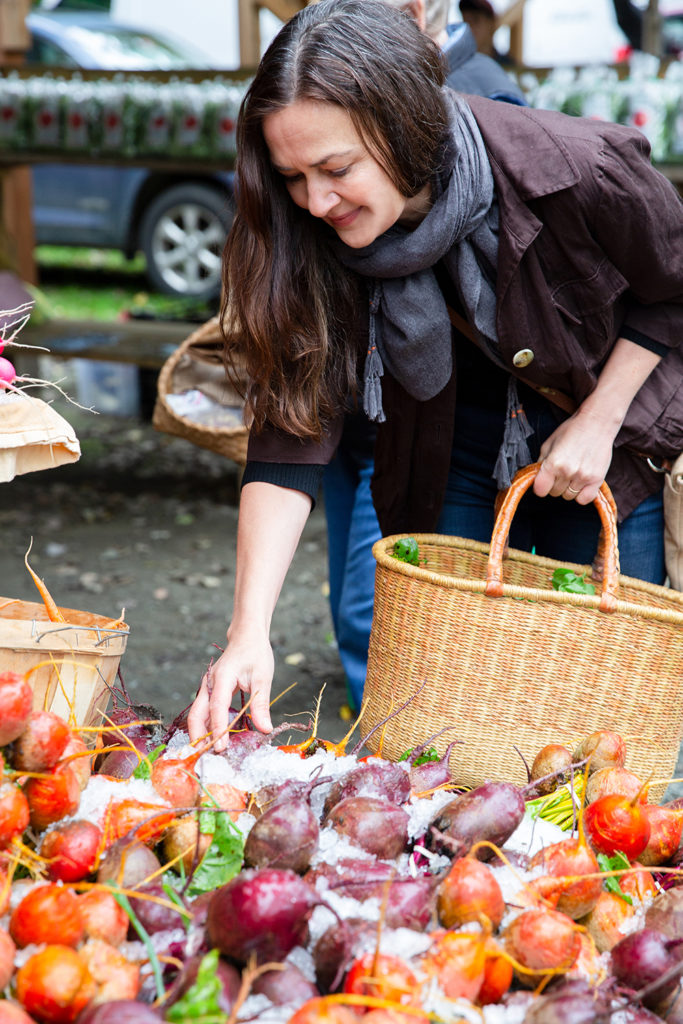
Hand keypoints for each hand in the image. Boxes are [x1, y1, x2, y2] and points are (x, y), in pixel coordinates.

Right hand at [187, 631, 273, 750]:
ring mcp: (207, 688)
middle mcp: (209, 684)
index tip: (221, 748)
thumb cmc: (256, 654)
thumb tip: (264, 729)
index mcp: (222, 677)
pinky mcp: (210, 692)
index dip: (218, 729)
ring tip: (209, 754)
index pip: (217, 708)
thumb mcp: (262, 677)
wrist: (247, 637)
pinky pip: (204, 712)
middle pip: (196, 714)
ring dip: (201, 734)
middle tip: (207, 758)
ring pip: (197, 715)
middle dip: (199, 737)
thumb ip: (261, 704)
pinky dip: (206, 727)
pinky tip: (214, 739)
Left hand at [533, 410, 614, 503]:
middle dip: (554, 484)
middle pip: (554, 493)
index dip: (540, 486)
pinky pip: (584, 499)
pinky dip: (581, 494)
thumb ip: (541, 462)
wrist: (597, 423)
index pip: (540, 490)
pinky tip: (581, 483)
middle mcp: (567, 472)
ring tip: (572, 473)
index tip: (543, 480)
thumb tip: (536, 477)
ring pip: (568, 496)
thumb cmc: (572, 430)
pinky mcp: (597, 480)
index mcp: (553, 463)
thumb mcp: (549, 443)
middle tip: (561, 471)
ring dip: (568, 488)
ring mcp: (583, 477)